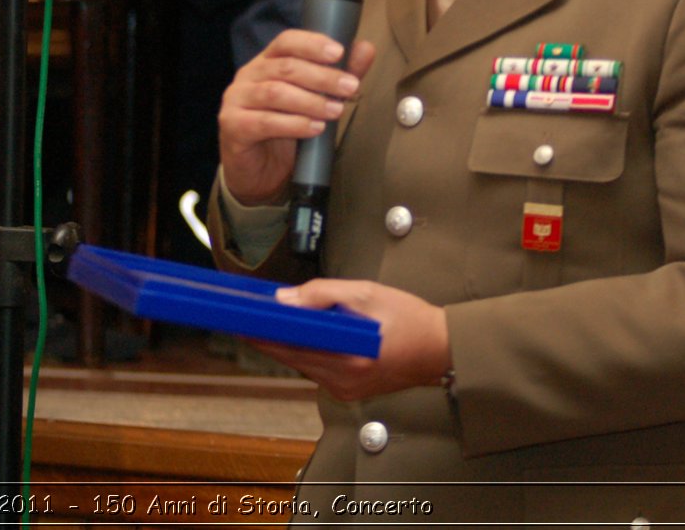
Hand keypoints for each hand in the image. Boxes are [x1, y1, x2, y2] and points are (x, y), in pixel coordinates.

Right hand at [218, 29, 374, 205]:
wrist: (258, 171)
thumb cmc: (285, 130)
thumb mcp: (315, 100)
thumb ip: (337, 75)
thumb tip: (365, 49)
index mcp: (266, 62)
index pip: (286, 42)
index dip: (312, 44)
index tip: (339, 53)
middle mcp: (247, 76)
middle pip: (284, 67)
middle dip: (321, 76)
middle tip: (350, 87)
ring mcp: (236, 100)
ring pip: (274, 93)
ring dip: (310, 101)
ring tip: (336, 110)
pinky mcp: (233, 126)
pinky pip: (264, 122)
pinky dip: (294, 124)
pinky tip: (314, 128)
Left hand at [250, 279, 449, 400]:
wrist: (442, 348)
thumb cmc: (409, 318)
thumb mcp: (366, 292)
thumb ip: (322, 294)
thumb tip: (284, 300)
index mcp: (350, 358)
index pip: (292, 346)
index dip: (263, 333)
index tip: (241, 319)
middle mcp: (345, 381)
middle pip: (291, 357)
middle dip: (269, 336)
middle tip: (247, 315)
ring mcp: (346, 390)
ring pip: (301, 363)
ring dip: (287, 343)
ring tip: (269, 320)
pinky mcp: (349, 391)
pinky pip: (316, 368)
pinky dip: (305, 351)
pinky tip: (299, 334)